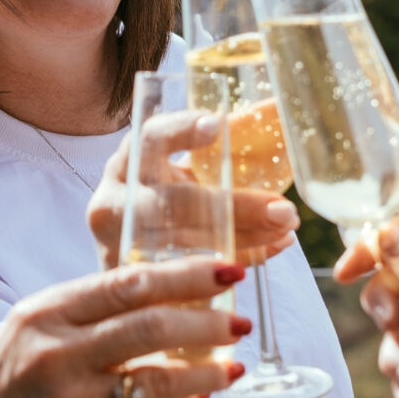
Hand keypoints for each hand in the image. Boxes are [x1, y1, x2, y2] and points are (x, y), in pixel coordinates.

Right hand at [0, 257, 248, 397]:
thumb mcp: (22, 331)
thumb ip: (78, 313)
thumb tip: (149, 290)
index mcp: (41, 313)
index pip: (126, 283)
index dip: (184, 274)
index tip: (223, 267)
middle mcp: (56, 352)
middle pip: (150, 322)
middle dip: (206, 315)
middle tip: (240, 312)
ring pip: (157, 373)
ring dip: (205, 366)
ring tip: (235, 362)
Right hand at [87, 118, 298, 270]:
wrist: (124, 274)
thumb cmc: (162, 211)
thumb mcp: (178, 178)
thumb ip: (219, 153)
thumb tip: (277, 109)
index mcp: (126, 165)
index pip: (147, 139)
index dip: (179, 131)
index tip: (216, 126)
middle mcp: (114, 204)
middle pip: (174, 202)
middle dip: (236, 207)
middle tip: (282, 209)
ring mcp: (117, 249)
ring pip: (184, 247)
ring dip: (242, 240)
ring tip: (284, 230)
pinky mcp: (132, 288)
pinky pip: (187, 281)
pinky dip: (233, 265)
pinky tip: (268, 251)